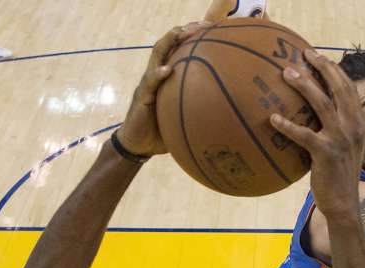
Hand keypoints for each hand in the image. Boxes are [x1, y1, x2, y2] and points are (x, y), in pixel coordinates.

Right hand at [114, 22, 207, 156]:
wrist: (137, 146)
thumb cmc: (161, 133)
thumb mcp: (183, 118)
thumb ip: (198, 110)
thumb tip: (227, 114)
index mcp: (167, 78)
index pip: (178, 50)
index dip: (192, 37)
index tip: (211, 28)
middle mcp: (156, 75)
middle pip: (168, 44)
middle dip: (183, 31)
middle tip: (201, 25)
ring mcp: (147, 84)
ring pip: (156, 55)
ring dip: (169, 42)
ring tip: (182, 33)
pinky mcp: (141, 96)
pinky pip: (149, 82)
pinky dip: (157, 74)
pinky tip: (167, 69)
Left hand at [269, 49, 364, 218]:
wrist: (343, 202)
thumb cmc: (335, 175)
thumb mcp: (341, 148)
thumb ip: (331, 129)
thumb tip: (305, 114)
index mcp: (358, 122)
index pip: (348, 88)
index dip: (333, 69)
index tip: (316, 56)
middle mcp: (353, 126)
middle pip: (339, 87)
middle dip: (322, 67)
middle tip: (303, 55)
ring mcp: (341, 139)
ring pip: (322, 104)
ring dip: (304, 86)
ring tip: (286, 74)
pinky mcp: (326, 153)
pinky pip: (304, 135)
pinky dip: (287, 125)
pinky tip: (272, 119)